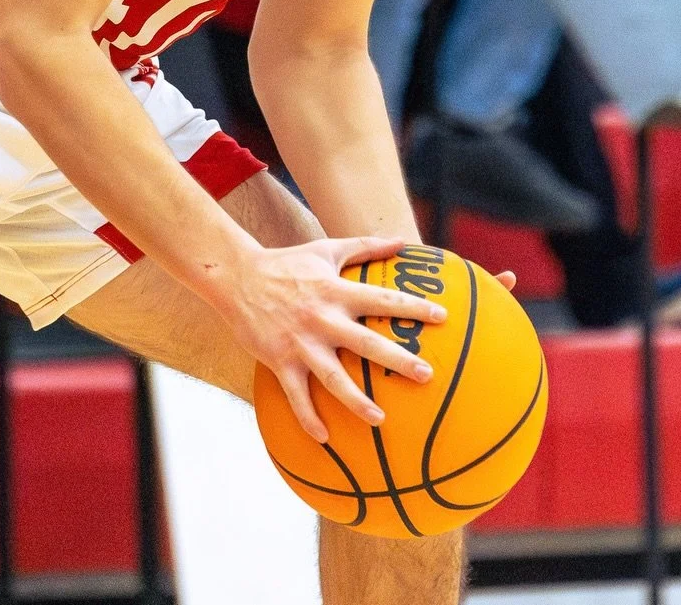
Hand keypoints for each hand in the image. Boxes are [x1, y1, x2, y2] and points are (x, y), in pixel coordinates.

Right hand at [221, 235, 445, 441]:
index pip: (381, 299)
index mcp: (336, 291)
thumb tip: (402, 241)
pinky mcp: (279, 361)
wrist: (238, 277)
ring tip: (380, 420)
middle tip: (426, 375)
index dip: (412, 307)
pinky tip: (324, 438)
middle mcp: (322, 318)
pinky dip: (309, 418)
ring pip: (333, 377)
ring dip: (357, 401)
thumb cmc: (288, 263)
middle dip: (397, 359)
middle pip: (366, 343)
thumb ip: (366, 247)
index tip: (442, 317)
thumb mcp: (327, 249)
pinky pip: (296, 395)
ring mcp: (301, 343)